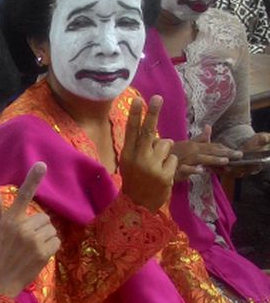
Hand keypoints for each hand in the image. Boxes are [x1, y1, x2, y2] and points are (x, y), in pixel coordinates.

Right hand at [0, 163, 60, 297]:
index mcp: (9, 221)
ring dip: (45, 237)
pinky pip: (56, 241)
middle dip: (38, 226)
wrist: (2, 280)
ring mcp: (34, 241)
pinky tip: (39, 254)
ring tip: (32, 248)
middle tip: (26, 240)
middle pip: (43, 217)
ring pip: (51, 229)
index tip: (42, 164)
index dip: (33, 179)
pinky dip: (51, 246)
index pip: (23, 196)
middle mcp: (22, 228)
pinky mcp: (44, 253)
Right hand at [119, 96, 177, 210]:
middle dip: (153, 113)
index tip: (138, 99)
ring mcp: (151, 166)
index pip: (132, 131)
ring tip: (158, 166)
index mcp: (128, 154)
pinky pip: (174, 159)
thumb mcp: (131, 163)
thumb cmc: (136, 180)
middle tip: (158, 97)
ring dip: (166, 153)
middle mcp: (138, 158)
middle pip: (148, 131)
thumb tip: (156, 134)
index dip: (136, 115)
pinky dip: (172, 165)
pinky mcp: (164, 175)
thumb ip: (140, 148)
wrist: (138, 205)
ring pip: (166, 145)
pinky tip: (164, 175)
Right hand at [169, 124, 239, 180]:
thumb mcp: (186, 143)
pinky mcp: (177, 170)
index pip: (213, 146)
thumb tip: (209, 127)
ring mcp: (185, 160)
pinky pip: (185, 169)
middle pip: (210, 151)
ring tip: (225, 161)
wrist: (154, 157)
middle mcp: (191, 151)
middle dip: (225, 153)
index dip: (225, 148)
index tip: (237, 152)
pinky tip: (201, 171)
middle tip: (238, 155)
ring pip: (201, 159)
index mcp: (194, 145)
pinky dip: (193, 170)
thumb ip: (200, 138)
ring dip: (212, 160)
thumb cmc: (172, 152)